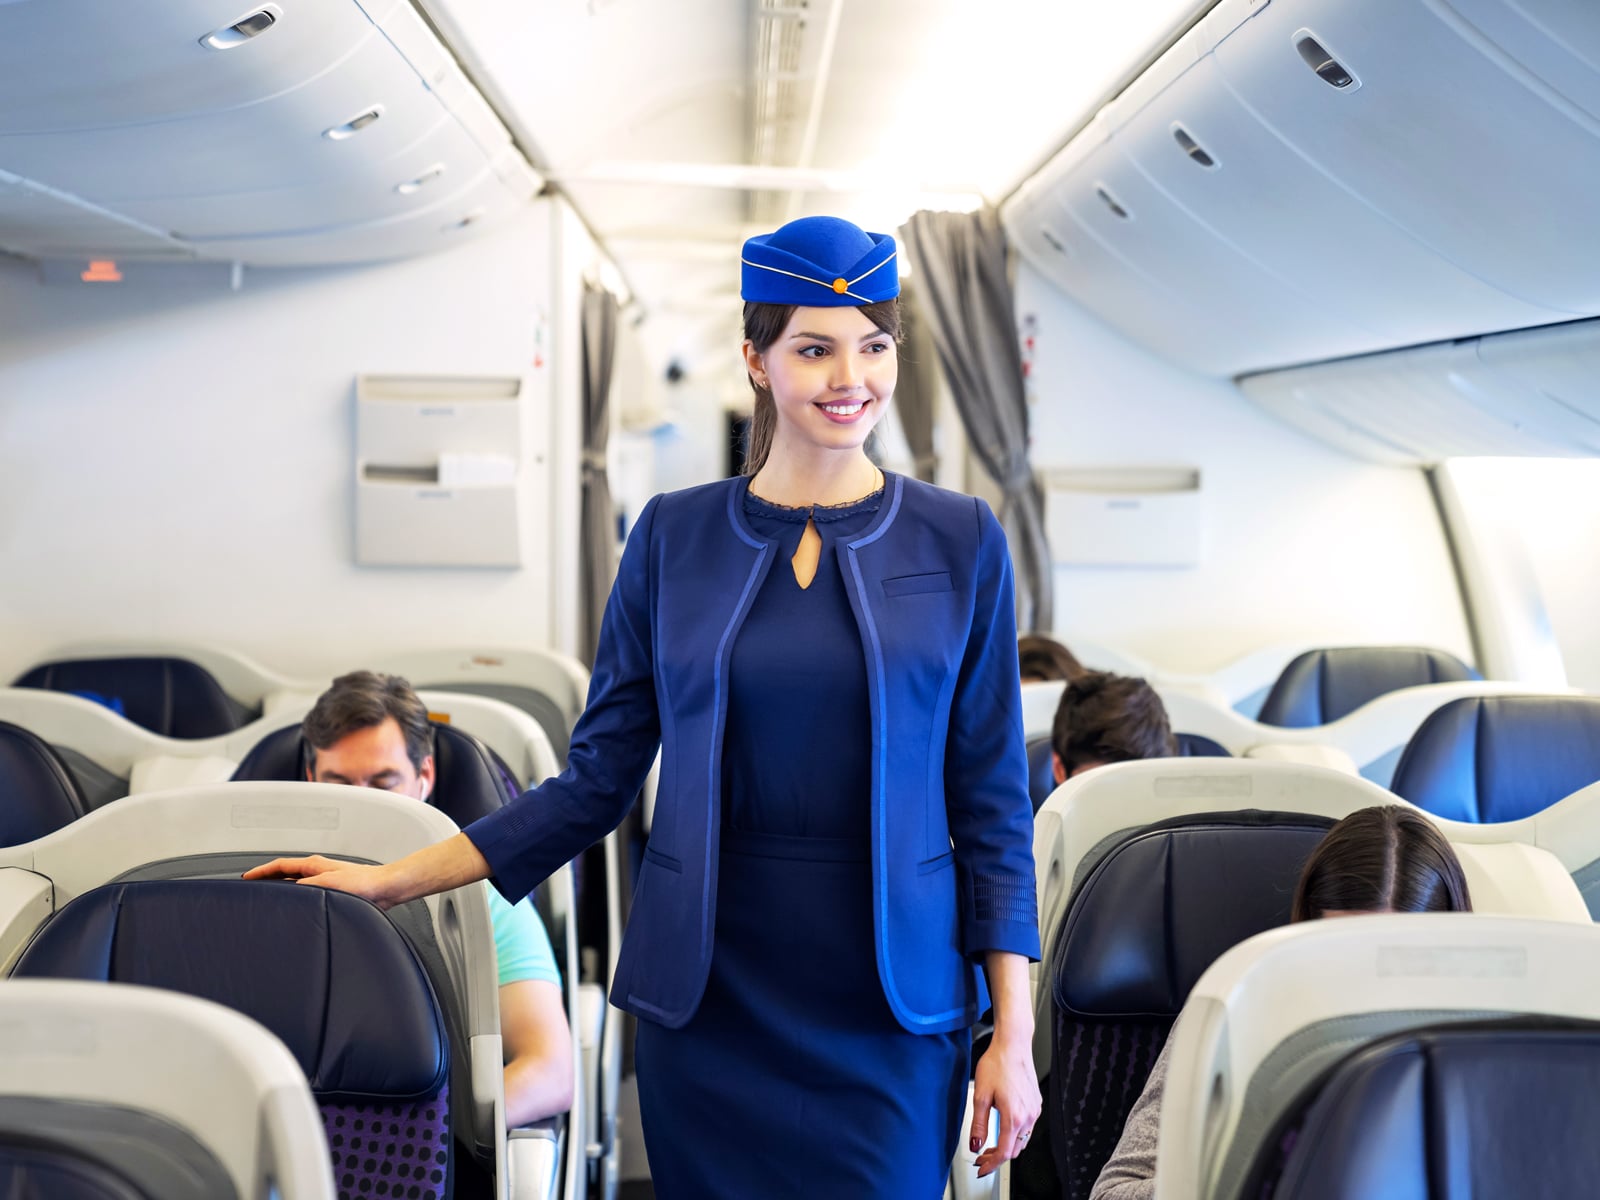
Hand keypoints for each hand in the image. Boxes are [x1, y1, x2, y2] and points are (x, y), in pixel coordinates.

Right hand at [241, 855, 396, 907]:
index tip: (247, 878)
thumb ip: (305, 887)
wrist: (386, 888)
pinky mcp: (333, 891)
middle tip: (252, 889)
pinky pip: (306, 893)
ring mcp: (324, 880)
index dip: (261, 871)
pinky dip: (295, 898)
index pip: (280, 866)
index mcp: (313, 864)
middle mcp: (317, 870)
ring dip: (281, 889)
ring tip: (269, 899)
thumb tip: (287, 891)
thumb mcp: (327, 885)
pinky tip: (296, 908)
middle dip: (267, 880)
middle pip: (285, 873)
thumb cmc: (364, 884)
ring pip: (295, 884)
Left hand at [970, 1033, 1042, 1178]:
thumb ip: (978, 1125)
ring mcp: (1034, 1110)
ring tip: (990, 1142)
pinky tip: (1003, 1126)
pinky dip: (1015, 1132)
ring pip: (1022, 1139)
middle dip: (997, 1156)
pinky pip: (1027, 1126)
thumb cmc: (997, 1064)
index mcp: (1014, 1117)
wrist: (1013, 1045)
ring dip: (1007, 1144)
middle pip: (1015, 1149)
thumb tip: (975, 1145)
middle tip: (981, 1155)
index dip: (991, 1164)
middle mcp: (1028, 1116)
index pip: (1004, 1152)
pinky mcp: (1036, 1103)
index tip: (981, 1168)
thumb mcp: (981, 1096)